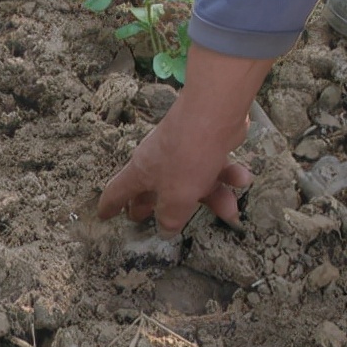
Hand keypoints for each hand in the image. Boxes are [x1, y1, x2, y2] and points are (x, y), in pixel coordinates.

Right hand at [97, 44, 271, 235]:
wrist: (214, 115)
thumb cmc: (187, 159)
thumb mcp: (177, 198)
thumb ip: (170, 218)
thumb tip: (164, 231)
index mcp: (141, 173)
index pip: (117, 191)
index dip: (110, 206)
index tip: (104, 216)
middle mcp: (158, 161)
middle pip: (154, 190)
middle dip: (157, 207)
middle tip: (152, 221)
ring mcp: (182, 151)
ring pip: (194, 183)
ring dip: (213, 198)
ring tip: (231, 212)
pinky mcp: (205, 143)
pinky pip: (214, 167)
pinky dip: (228, 176)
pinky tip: (243, 180)